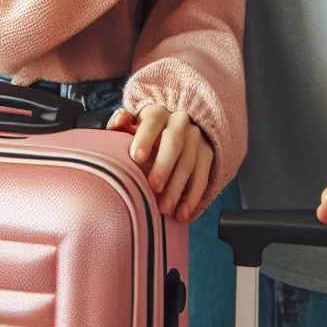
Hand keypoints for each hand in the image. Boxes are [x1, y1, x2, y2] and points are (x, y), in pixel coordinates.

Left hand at [107, 105, 212, 222]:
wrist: (173, 130)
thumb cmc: (144, 134)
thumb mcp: (131, 126)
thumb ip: (120, 124)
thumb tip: (120, 119)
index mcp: (158, 112)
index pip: (153, 120)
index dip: (145, 138)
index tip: (136, 157)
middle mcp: (180, 121)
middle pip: (174, 141)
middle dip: (164, 165)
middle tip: (153, 186)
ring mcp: (195, 137)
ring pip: (189, 160)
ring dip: (178, 186)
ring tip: (165, 209)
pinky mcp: (206, 153)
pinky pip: (203, 175)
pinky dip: (194, 197)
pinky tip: (183, 213)